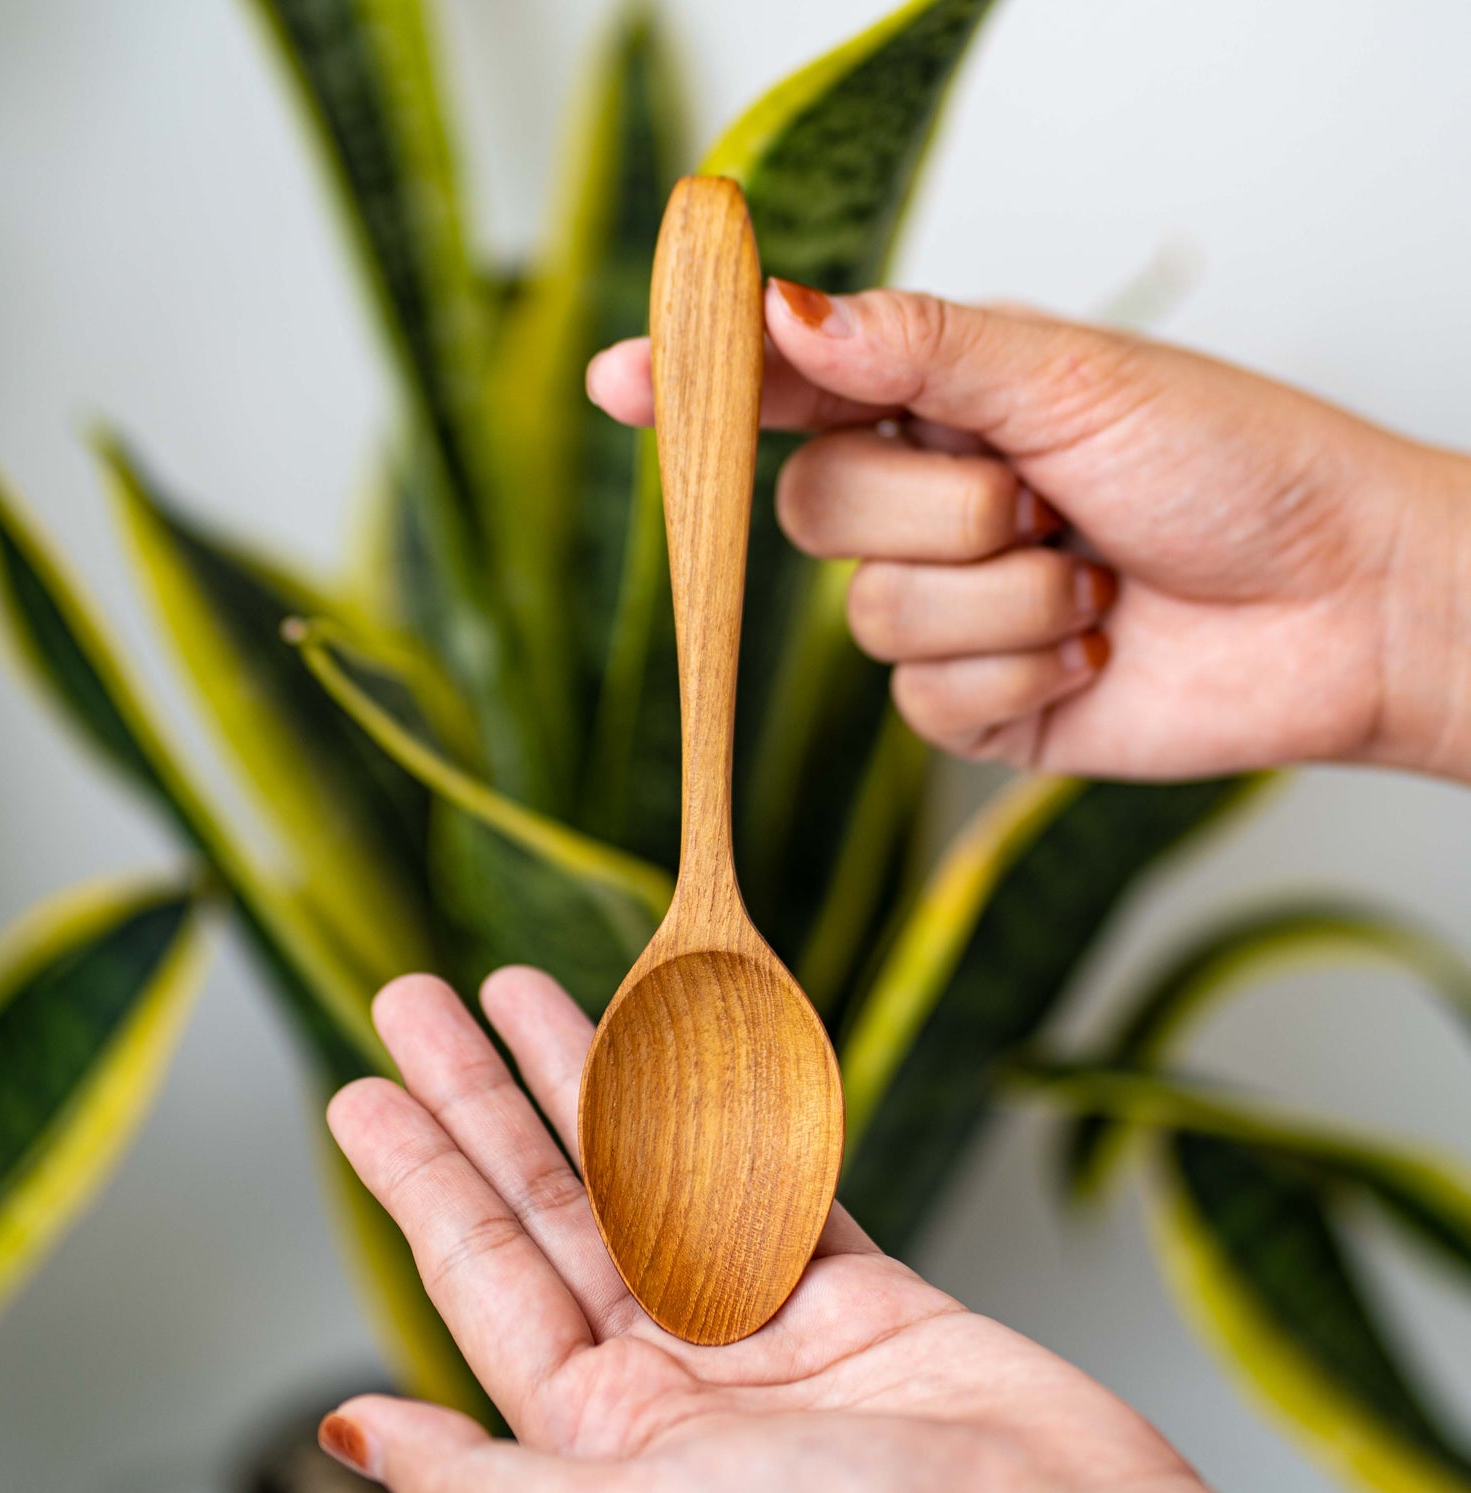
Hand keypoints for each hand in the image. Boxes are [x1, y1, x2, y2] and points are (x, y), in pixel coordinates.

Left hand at [320, 967, 1211, 1492]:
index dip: (416, 1172)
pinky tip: (678, 1053)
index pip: (481, 1274)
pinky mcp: (862, 1299)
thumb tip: (352, 1435)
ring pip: (651, 1169)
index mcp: (603, 1442)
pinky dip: (728, 1113)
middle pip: (549, 1200)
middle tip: (416, 998)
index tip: (362, 1086)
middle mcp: (673, 1379)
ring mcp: (765, 1332)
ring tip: (525, 990)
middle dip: (480, 1093)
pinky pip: (775, 1181)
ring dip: (587, 1077)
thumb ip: (494, 1479)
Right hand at [588, 283, 1470, 781]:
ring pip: (868, 616)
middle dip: (938, 506)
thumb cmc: (1233, 465)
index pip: (785, 391)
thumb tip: (784, 317)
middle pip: (811, 507)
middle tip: (1043, 498)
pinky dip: (1020, 675)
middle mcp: (926, 506)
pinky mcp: (973, 708)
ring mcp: (944, 612)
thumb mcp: (1072, 377)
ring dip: (1003, 597)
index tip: (622, 380)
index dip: (701, 382)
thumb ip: (921, 349)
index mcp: (939, 406)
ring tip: (1095, 582)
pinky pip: (925, 701)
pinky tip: (1092, 656)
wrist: (1336, 605)